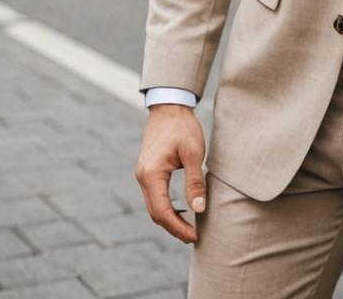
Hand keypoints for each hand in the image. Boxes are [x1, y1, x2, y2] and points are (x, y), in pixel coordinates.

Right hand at [134, 104, 206, 243]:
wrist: (169, 106)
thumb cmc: (183, 127)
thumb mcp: (193, 153)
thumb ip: (195, 182)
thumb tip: (199, 210)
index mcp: (151, 174)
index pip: (162, 212)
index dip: (178, 228)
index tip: (194, 236)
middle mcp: (143, 177)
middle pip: (155, 213)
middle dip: (174, 227)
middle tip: (194, 236)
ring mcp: (143, 174)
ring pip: (154, 206)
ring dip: (170, 219)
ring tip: (190, 227)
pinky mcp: (148, 171)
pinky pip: (155, 196)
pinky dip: (166, 207)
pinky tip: (182, 210)